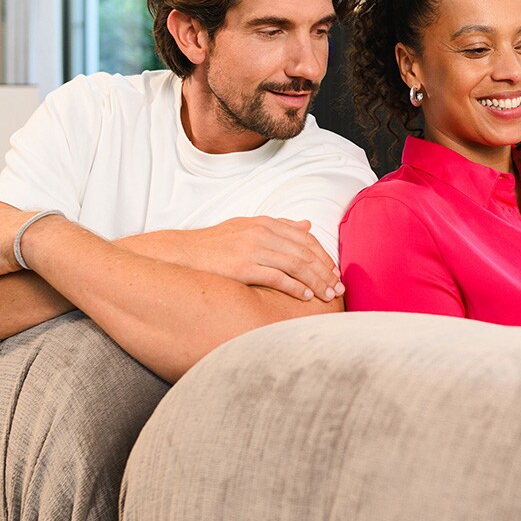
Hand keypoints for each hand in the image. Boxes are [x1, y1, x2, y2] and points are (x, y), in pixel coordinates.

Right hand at [150, 217, 342, 301]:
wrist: (181, 254)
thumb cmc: (214, 245)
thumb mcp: (247, 228)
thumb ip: (279, 226)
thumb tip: (306, 224)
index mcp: (265, 223)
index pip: (305, 238)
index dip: (323, 256)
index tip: (334, 272)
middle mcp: (261, 233)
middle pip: (305, 252)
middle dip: (325, 271)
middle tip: (338, 287)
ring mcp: (252, 249)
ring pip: (296, 265)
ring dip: (316, 281)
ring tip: (328, 295)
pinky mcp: (243, 267)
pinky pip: (278, 278)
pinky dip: (296, 287)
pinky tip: (306, 297)